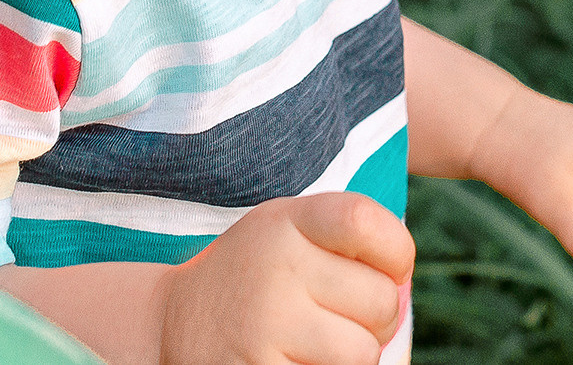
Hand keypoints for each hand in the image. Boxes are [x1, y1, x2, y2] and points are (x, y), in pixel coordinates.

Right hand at [159, 192, 415, 364]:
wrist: (170, 326)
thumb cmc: (255, 281)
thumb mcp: (286, 235)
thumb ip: (344, 242)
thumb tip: (402, 285)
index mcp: (284, 223)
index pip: (366, 221)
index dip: (395, 251)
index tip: (387, 269)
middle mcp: (273, 268)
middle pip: (380, 299)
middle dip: (378, 319)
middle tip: (344, 319)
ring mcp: (264, 325)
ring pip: (363, 353)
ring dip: (354, 358)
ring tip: (320, 347)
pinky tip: (296, 362)